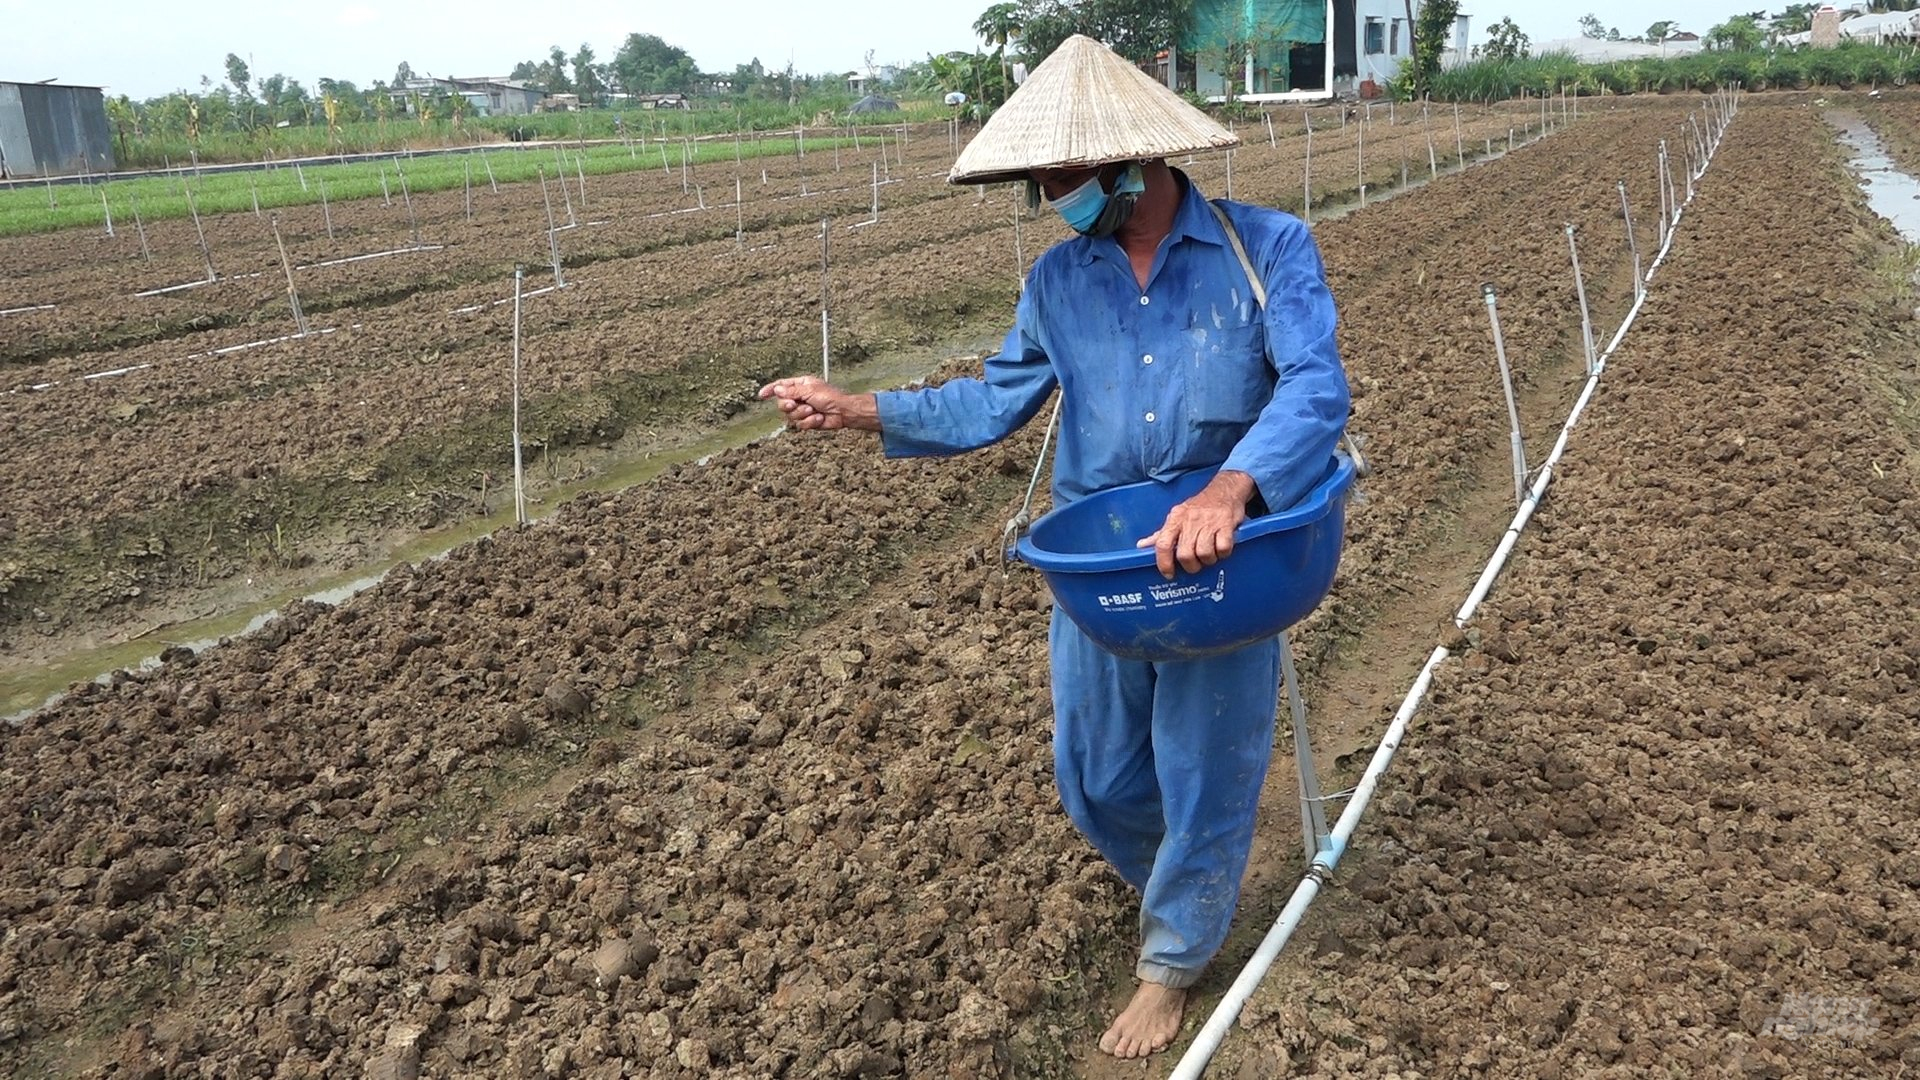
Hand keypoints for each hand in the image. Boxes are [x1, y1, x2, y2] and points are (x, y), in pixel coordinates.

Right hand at [756, 376, 879, 431]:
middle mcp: (800, 397)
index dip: (770, 390)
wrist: (843, 412)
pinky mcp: (807, 421)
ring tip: (813, 411)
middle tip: (796, 404)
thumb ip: (792, 391)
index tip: (762, 395)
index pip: (781, 386)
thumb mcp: (810, 391)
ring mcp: (803, 410)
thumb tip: (777, 390)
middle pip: (782, 403)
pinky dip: (810, 422)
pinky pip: (800, 425)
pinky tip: (819, 418)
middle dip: (789, 406)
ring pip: (791, 416)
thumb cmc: (831, 398)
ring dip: (802, 414)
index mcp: (800, 385)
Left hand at [1136, 471, 1256, 579]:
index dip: (1164, 563)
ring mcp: (1209, 522)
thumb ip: (1161, 534)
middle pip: (1184, 554)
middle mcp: (1190, 520)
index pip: (1162, 544)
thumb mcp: (1177, 516)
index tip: (1169, 574)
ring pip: (1204, 553)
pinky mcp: (1226, 524)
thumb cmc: (1199, 507)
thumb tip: (1142, 546)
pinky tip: (1221, 548)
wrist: (1225, 490)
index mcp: (1175, 519)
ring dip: (1208, 560)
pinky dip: (1223, 553)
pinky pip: (1223, 548)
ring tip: (1209, 555)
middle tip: (1195, 564)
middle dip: (1191, 566)